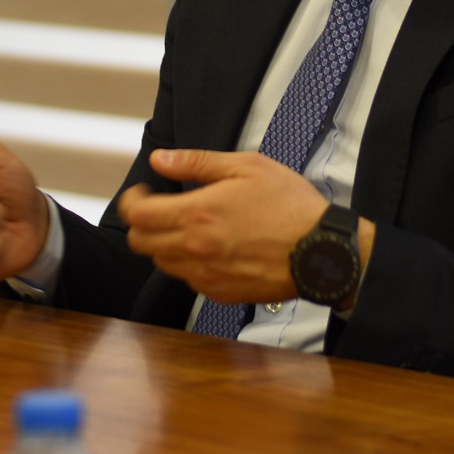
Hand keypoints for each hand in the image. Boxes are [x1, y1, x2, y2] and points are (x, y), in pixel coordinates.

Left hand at [118, 149, 329, 303]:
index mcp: (197, 214)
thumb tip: (159, 160)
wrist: (321, 250)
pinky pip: (188, 280)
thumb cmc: (289, 204)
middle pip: (141, 243)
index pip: (138, 215)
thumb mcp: (246, 166)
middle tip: (160, 208)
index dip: (131, 201)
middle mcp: (194, 249)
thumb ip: (196, 162)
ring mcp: (206, 275)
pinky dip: (188, 263)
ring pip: (162, 263)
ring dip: (164, 244)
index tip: (143, 192)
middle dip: (142, 223)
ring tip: (188, 227)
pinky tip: (210, 248)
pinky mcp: (220, 293)